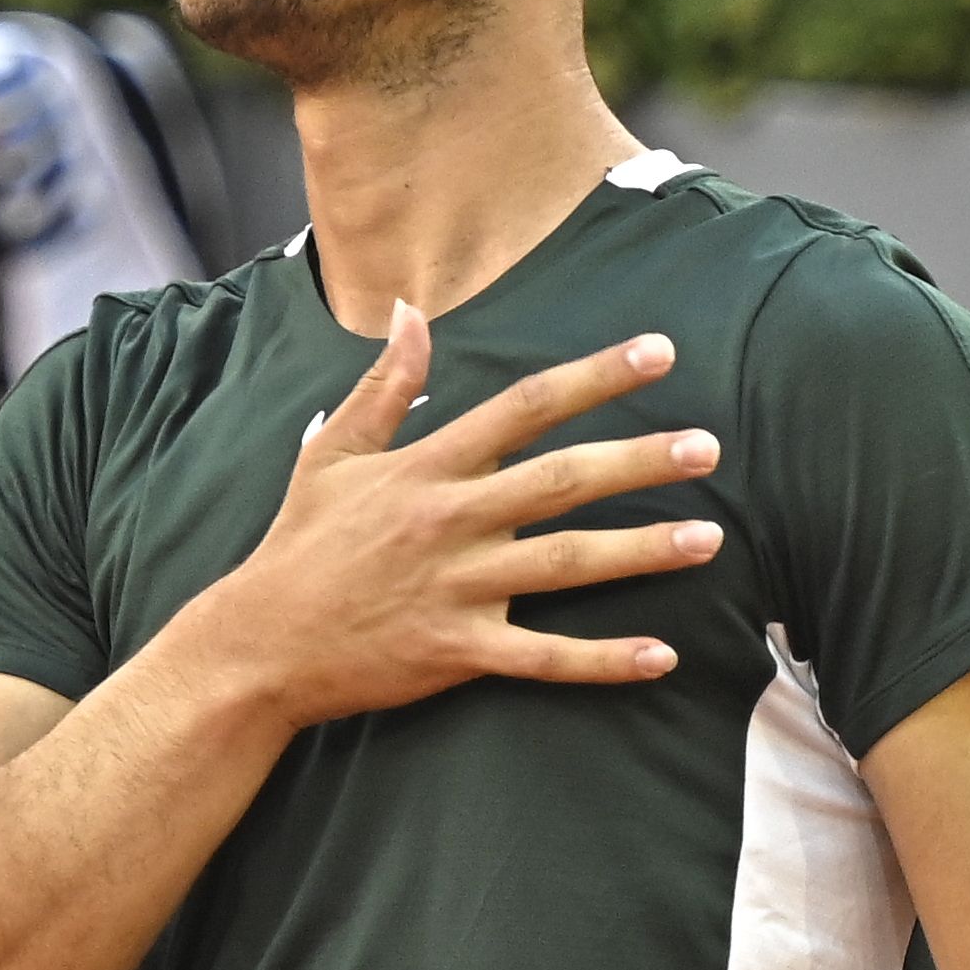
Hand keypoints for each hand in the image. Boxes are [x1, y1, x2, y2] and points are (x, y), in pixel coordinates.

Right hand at [172, 311, 722, 729]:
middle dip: (639, 460)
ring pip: (566, 565)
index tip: (659, 353)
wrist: (259, 644)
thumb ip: (385, 384)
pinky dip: (603, 660)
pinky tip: (661, 655)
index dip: (595, 376)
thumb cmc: (300, 544)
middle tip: (709, 446)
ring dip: (642, 551)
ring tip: (709, 538)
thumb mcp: (332, 452)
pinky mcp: (458, 651)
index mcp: (428, 467)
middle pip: (561, 480)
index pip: (525, 406)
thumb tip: (410, 310)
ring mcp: (458, 588)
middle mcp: (450, 520)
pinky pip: (544, 657)